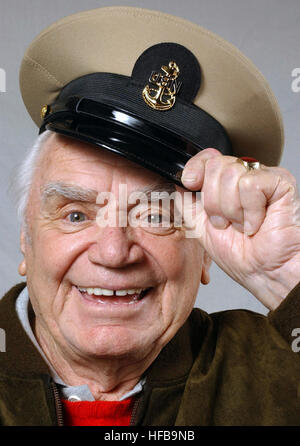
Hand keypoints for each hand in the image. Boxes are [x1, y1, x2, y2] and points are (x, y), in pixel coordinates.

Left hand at [180, 148, 299, 309]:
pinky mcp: (280, 182)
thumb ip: (187, 202)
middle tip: (225, 223)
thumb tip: (176, 182)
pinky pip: (250, 184)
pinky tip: (256, 223)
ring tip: (242, 225)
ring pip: (231, 175)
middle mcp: (245, 176)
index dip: (195, 167)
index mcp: (227, 184)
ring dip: (231, 210)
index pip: (208, 157)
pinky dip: (249, 210)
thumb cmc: (240, 254)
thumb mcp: (199, 226)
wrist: (262, 272)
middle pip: (216, 166)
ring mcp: (264, 177)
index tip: (189, 183)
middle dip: (213, 202)